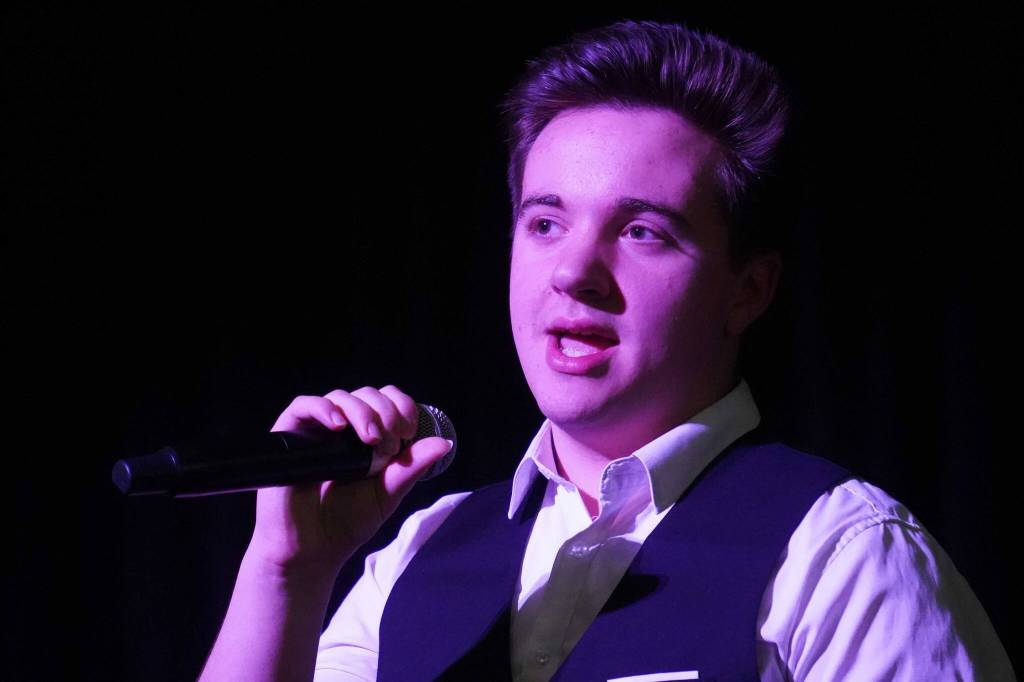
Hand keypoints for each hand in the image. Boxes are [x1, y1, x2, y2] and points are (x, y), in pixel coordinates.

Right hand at [247, 385, 452, 578]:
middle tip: (390, 444)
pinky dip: (323, 408)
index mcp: (368, 437)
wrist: (311, 550)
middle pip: (367, 395)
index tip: (409, 431)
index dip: (402, 406)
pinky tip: (339, 425)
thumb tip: (444, 443)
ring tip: (372, 440)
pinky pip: (303, 406)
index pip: (387, 401)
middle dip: (386, 413)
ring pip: (341, 397)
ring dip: (363, 412)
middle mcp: (343, 429)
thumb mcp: (388, 492)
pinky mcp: (290, 437)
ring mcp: (316, 431)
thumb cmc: (347, 522)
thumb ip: (412, 467)